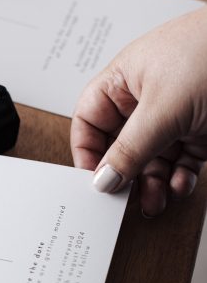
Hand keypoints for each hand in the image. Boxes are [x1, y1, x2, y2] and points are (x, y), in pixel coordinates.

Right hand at [71, 6, 206, 216]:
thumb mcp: (162, 109)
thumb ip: (129, 150)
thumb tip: (102, 180)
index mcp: (124, 81)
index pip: (89, 120)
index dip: (87, 150)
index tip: (93, 180)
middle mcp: (146, 99)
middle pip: (120, 147)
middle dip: (124, 175)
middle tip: (124, 198)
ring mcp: (173, 117)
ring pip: (150, 161)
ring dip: (151, 184)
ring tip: (154, 202)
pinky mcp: (199, 132)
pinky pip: (179, 163)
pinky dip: (178, 179)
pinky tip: (179, 186)